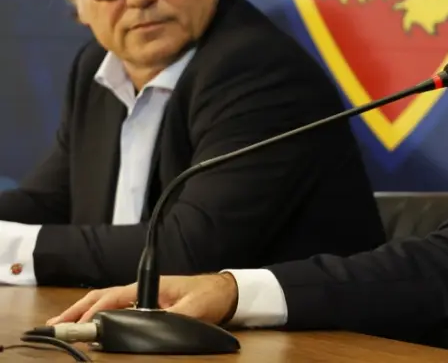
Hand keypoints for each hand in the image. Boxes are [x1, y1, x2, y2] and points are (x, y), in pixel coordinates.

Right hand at [47, 273, 239, 325]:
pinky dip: (97, 315)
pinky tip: (88, 323)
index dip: (94, 312)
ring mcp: (142, 296)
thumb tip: (158, 325)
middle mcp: (142, 290)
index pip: (113, 298)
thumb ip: (176, 317)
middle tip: (55, 325)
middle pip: (102, 298)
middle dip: (76, 310)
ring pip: (105, 302)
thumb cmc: (211, 295)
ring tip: (62, 324)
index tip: (80, 326)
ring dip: (82, 312)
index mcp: (149, 286)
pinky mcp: (145, 305)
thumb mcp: (195, 308)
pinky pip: (115, 308)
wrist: (227, 292)